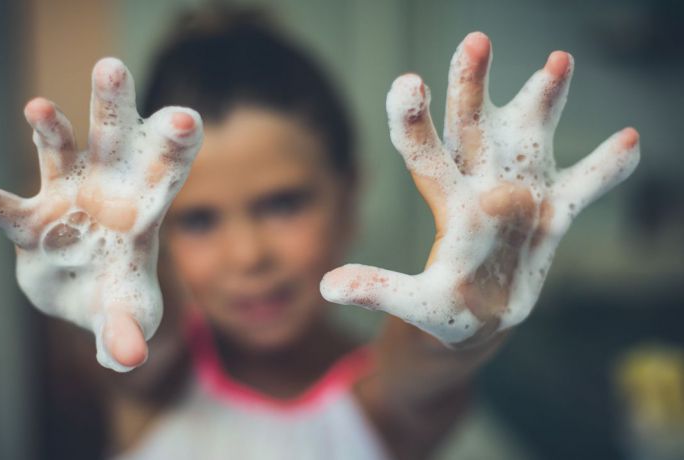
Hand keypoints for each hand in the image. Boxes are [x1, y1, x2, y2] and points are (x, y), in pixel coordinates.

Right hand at [0, 58, 202, 370]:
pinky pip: (3, 206)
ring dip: (48, 131)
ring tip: (38, 108)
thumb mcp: (125, 316)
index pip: (164, 173)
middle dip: (112, 107)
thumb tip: (130, 359)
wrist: (85, 296)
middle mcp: (106, 192)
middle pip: (112, 142)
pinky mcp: (32, 220)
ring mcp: (67, 199)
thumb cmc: (118, 297)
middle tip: (110, 67)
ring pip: (58, 155)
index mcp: (143, 211)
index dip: (174, 146)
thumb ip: (127, 331)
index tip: (185, 118)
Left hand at [321, 32, 638, 346]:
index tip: (407, 83)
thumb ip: (380, 290)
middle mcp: (481, 187)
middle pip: (473, 129)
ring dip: (543, 103)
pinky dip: (603, 170)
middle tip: (474, 40)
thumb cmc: (441, 311)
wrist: (478, 321)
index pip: (426, 155)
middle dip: (473, 87)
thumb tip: (327, 286)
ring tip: (557, 61)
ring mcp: (520, 195)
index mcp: (447, 204)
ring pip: (528, 139)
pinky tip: (628, 141)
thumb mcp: (414, 304)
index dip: (415, 122)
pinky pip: (582, 189)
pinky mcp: (553, 216)